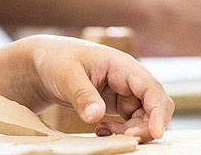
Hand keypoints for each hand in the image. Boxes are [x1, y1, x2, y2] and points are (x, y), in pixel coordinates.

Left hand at [0, 35, 173, 142]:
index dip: (159, 112)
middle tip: (125, 139)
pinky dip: (120, 131)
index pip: (151, 89)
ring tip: (103, 132)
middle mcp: (127, 78)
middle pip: (153, 107)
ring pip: (143, 118)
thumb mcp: (66, 75)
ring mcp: (123, 91)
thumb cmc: (54, 60)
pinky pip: (129, 122)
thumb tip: (96, 116)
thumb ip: (82, 95)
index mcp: (121, 65)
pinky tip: (101, 130)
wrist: (41, 63)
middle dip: (146, 127)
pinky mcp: (116, 103)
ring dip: (130, 131)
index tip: (156, 133)